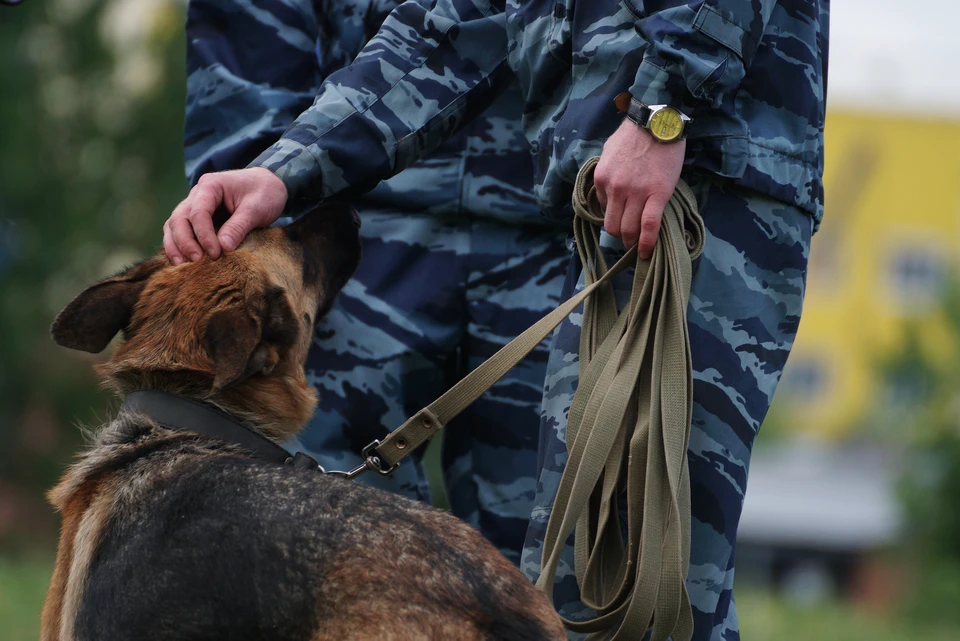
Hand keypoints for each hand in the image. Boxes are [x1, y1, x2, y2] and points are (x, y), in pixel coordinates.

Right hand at [163, 167, 287, 263]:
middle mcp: (197, 194)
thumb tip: (223, 248)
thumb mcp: (256, 208)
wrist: (270, 184)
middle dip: (184, 241)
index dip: (204, 235)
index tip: (215, 253)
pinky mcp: (198, 218)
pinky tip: (183, 261)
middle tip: (197, 260)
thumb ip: (239, 226)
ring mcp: (194, 205)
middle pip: (179, 218)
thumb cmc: (264, 193)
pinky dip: (179, 244)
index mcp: (210, 185)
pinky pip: (181, 230)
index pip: (198, 212)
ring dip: (175, 244)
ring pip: (174, 224)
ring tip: (181, 265)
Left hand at [594, 119, 685, 258]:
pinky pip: (649, 225)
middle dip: (620, 237)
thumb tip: (606, 192)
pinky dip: (647, 243)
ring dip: (632, 242)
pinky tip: (647, 253)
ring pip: (629, 229)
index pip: (602, 210)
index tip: (620, 224)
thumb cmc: (635, 135)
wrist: (658, 122)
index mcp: (602, 179)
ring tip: (638, 246)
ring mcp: (636, 193)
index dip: (612, 220)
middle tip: (628, 241)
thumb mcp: (609, 151)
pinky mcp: (657, 194)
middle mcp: (615, 189)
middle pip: (613, 226)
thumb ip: (606, 173)